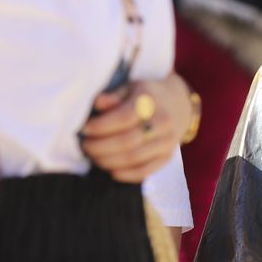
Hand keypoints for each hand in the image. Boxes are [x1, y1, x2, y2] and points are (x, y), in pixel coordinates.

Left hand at [79, 74, 193, 182]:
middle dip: (101, 146)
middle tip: (85, 146)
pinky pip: (144, 171)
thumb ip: (114, 96)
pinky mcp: (167, 157)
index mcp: (151, 101)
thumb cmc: (146, 95)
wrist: (177, 105)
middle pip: (128, 141)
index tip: (85, 129)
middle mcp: (163, 122)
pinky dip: (125, 174)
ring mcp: (168, 142)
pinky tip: (110, 170)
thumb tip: (98, 103)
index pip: (125, 117)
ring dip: (108, 160)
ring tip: (93, 156)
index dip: (102, 126)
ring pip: (134, 158)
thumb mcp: (130, 87)